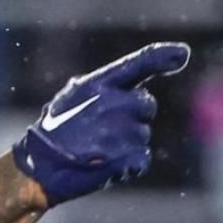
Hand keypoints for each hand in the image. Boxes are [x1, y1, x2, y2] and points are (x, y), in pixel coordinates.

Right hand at [13, 42, 190, 205]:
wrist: (40, 168)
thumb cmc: (55, 131)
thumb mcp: (74, 97)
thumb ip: (106, 89)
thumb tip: (138, 92)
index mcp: (99, 84)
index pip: (139, 64)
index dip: (163, 56)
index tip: (182, 54)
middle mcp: (115, 103)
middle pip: (147, 105)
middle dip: (134, 116)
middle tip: (106, 128)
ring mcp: (122, 131)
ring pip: (143, 134)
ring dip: (126, 142)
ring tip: (97, 148)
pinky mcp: (127, 157)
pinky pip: (142, 157)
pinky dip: (128, 163)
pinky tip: (105, 162)